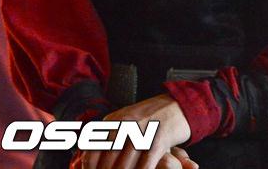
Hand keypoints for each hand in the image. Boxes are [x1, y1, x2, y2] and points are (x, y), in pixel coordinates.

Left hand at [78, 94, 192, 168]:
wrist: (178, 105)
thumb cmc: (150, 117)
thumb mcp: (126, 121)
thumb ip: (109, 137)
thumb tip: (89, 160)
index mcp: (112, 121)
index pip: (92, 151)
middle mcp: (124, 125)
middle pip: (106, 163)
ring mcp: (141, 132)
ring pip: (124, 168)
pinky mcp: (157, 141)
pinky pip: (144, 167)